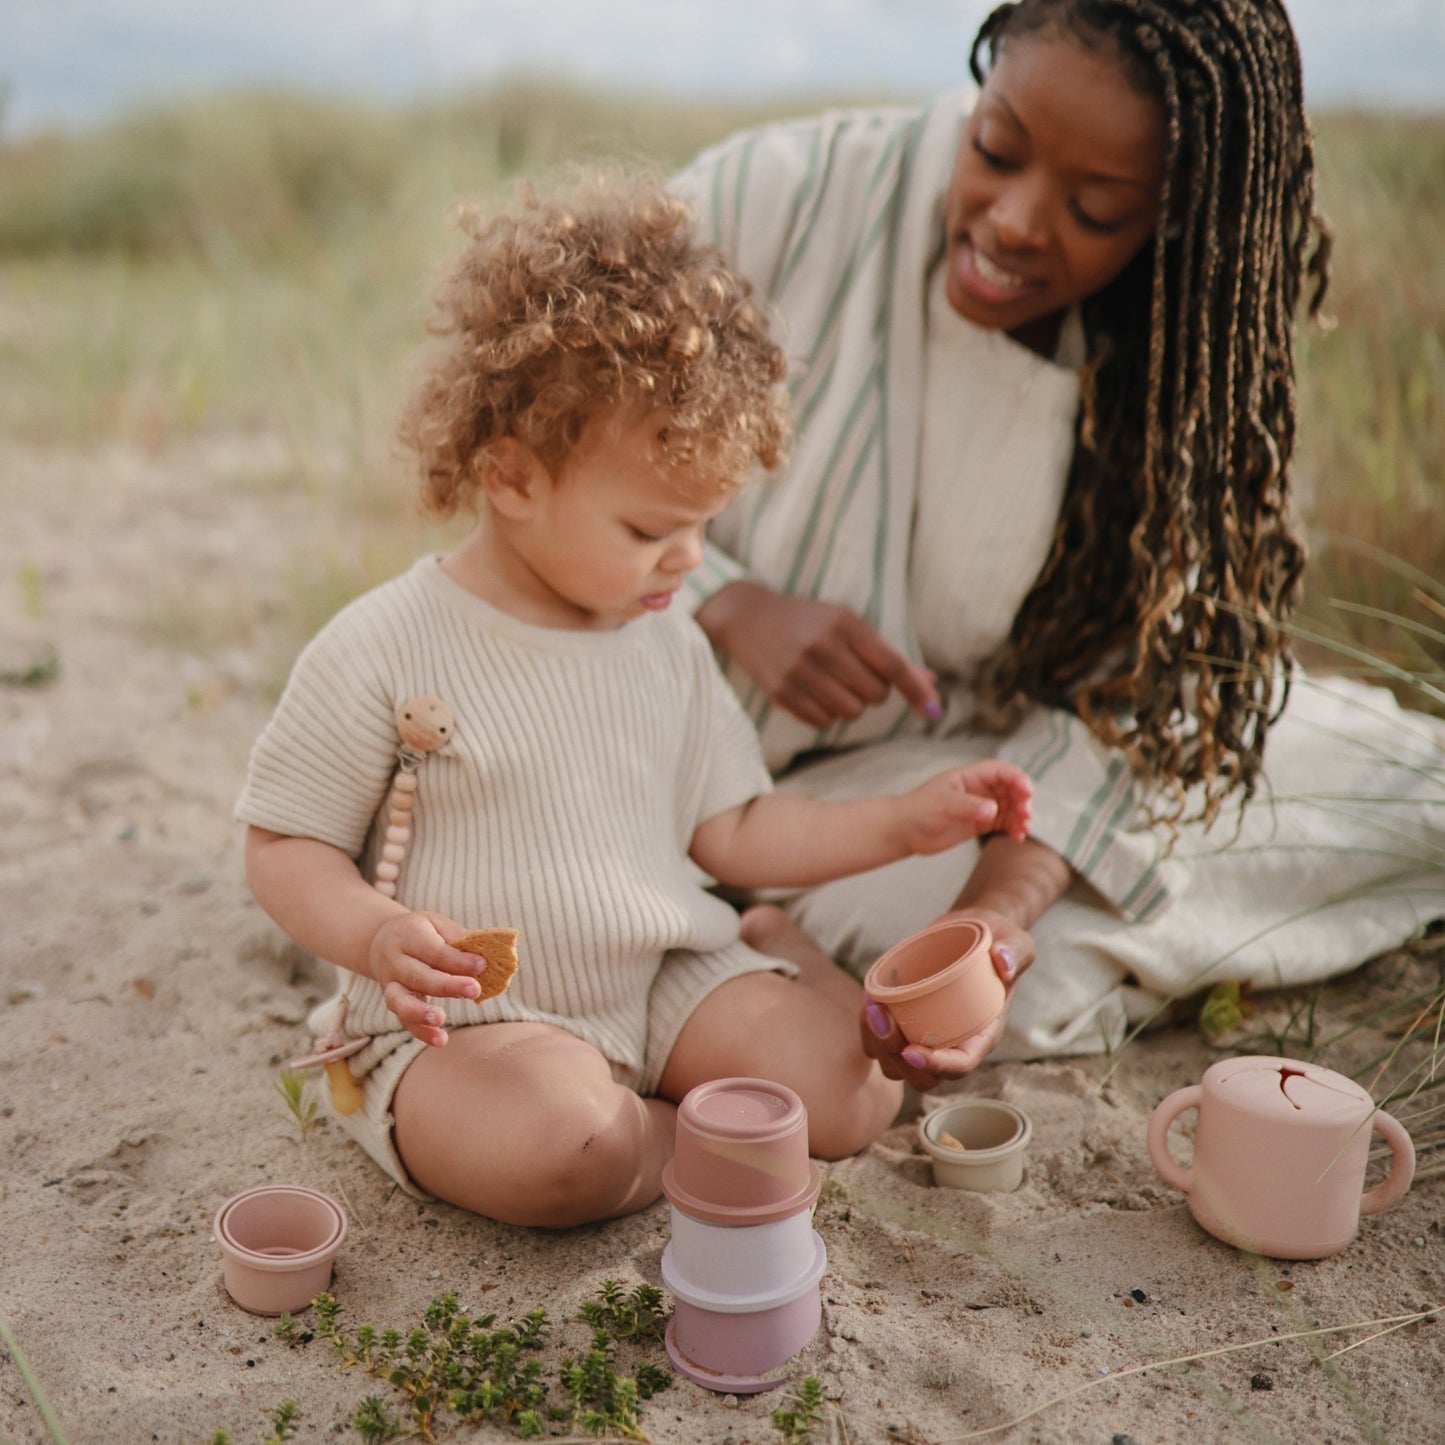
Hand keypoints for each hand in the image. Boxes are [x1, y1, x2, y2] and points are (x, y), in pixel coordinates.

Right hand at [368, 910, 488, 1045]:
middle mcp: (395, 960)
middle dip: (447, 985)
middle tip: (474, 989)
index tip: (482, 965)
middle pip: (419, 976)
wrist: (380, 940)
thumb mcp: (437, 924)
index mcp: (409, 935)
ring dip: (421, 1012)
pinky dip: (420, 1032)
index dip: (458, 960)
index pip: (434, 950)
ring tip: (441, 1019)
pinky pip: (403, 1019)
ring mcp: (390, 983)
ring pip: (401, 1001)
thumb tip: (488, 956)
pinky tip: (440, 1039)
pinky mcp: (392, 1001)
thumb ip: (458, 939)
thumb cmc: (419, 931)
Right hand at [697, 581, 939, 727]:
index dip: (916, 690)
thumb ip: (888, 655)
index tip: (935, 710)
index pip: (892, 665)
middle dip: (873, 692)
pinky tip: (814, 693)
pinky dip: (827, 714)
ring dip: (850, 705)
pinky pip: (823, 723)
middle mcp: (823, 647)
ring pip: (851, 713)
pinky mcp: (781, 693)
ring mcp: (799, 672)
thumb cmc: (810, 621)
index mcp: (845, 624)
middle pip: (875, 695)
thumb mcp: (848, 624)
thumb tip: (930, 683)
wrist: (748, 617)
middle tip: (855, 676)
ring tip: (833, 684)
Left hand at [859, 907, 1035, 1088]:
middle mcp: (952, 1043)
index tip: (911, 1051)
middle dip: (896, 1056)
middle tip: (883, 1017)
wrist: (974, 933)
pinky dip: (868, 1027)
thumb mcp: (1016, 943)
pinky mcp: (904, 1021)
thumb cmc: (999, 942)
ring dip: (877, 1043)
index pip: (960, 1064)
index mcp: (981, 1035)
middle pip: (921, 1076)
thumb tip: (1002, 961)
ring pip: (894, 1064)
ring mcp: (925, 1035)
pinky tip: (869, 998)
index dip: (936, 1066)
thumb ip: (1014, 952)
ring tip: (873, 1006)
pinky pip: (878, 1040)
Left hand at [898, 761, 1033, 854]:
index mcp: (969, 777)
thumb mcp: (943, 804)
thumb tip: (993, 809)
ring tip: (1022, 829)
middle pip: (1009, 788)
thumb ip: (968, 806)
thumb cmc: (919, 810)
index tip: (1027, 791)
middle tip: (1025, 814)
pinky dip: (1013, 828)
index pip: (999, 771)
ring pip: (1009, 807)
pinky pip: (1003, 822)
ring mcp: (979, 806)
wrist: (904, 831)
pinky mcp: (978, 823)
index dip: (1016, 778)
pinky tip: (1017, 837)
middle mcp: (977, 789)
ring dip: (1020, 816)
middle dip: (1021, 799)